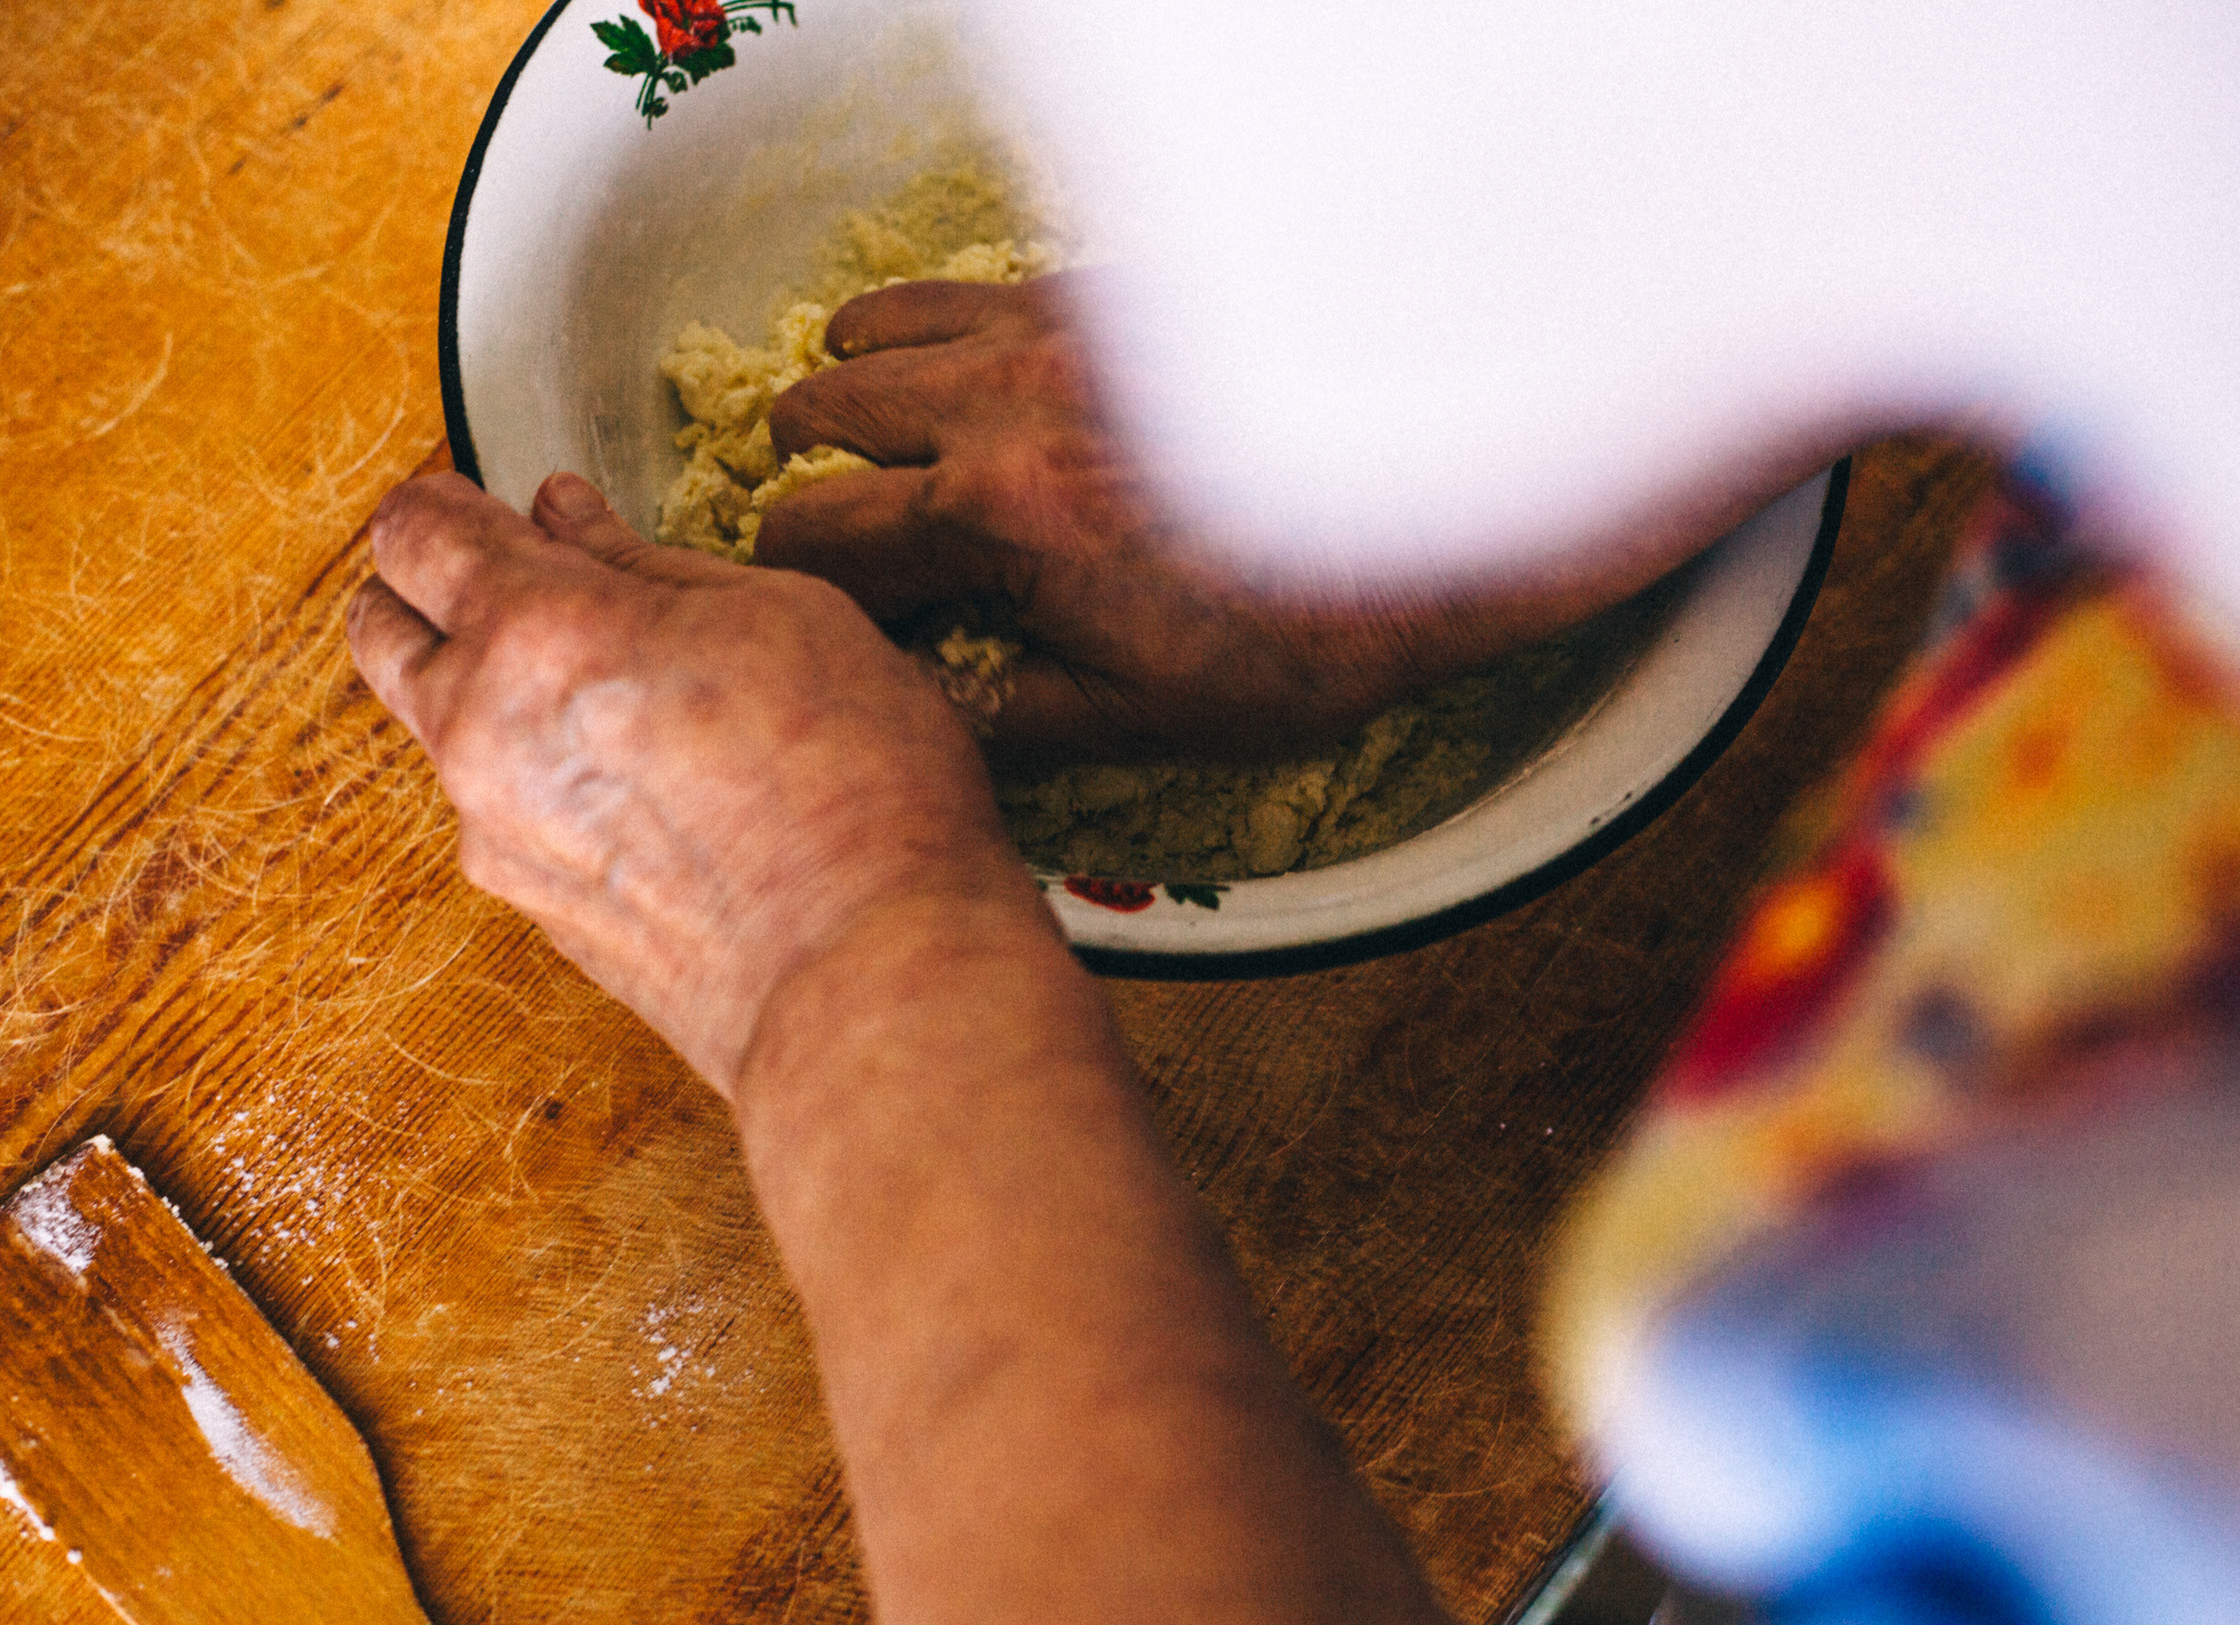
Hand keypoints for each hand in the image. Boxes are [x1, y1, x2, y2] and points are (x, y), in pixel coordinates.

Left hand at [347, 470, 1042, 1095]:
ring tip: (590, 678)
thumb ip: (652, 564)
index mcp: (537, 631)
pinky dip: (532, 772)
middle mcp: (481, 733)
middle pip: (381, 627)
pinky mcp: (531, 910)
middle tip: (506, 571)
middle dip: (423, 584)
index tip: (481, 493)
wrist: (870, 976)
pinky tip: (632, 774)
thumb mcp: (783, 616)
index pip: (419, 532)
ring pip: (435, 728)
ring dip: (477, 683)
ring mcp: (495, 834)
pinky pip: (497, 811)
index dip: (445, 499)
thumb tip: (572, 519)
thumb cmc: (855, 791)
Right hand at [755, 276, 1685, 764]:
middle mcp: (1006, 400)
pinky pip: (957, 292)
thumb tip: (901, 713)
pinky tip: (965, 386)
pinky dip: (928, 339)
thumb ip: (996, 713)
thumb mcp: (1140, 717)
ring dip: (859, 400)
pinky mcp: (1096, 291)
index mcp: (1002, 518)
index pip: (815, 538)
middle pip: (818, 420)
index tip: (833, 620)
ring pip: (871, 337)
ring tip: (892, 453)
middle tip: (857, 539)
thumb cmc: (1302, 630)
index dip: (800, 590)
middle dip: (816, 486)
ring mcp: (1048, 329)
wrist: (1438, 518)